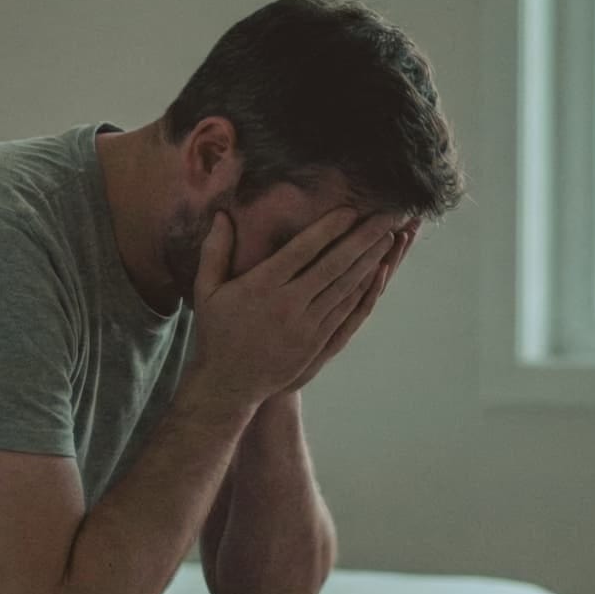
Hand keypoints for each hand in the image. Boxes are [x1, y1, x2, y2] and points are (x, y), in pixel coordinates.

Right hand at [190, 208, 396, 407]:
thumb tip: (222, 215)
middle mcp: (287, 304)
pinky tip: (376, 273)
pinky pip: (345, 311)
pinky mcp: (316, 342)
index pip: (301, 251)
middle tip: (385, 217)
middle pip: (332, 266)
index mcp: (261, 286)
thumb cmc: (216, 332)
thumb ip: (214, 251)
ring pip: (344, 287)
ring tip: (388, 238)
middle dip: (362, 239)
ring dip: (369, 261)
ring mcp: (305, 326)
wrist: (229, 383)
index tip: (349, 210)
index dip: (328, 229)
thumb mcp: (206, 290)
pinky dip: (364, 290)